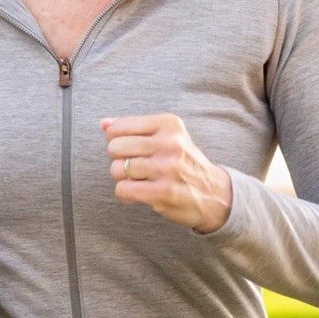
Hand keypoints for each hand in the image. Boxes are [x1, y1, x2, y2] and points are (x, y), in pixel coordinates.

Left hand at [103, 113, 232, 232]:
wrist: (215, 194)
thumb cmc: (183, 162)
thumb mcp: (166, 136)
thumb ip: (132, 127)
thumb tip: (103, 124)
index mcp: (169, 124)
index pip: (118, 128)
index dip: (116, 140)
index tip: (131, 148)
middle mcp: (169, 143)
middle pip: (114, 148)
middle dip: (118, 159)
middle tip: (135, 165)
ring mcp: (167, 168)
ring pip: (116, 169)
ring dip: (122, 177)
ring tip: (139, 179)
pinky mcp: (164, 192)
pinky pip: (123, 190)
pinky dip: (125, 193)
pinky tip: (137, 192)